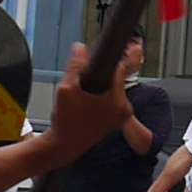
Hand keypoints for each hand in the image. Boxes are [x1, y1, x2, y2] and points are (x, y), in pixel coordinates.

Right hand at [42, 43, 131, 157]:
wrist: (63, 147)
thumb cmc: (65, 123)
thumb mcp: (66, 89)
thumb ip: (75, 66)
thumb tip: (80, 48)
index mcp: (117, 102)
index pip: (122, 69)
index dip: (121, 55)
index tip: (129, 45)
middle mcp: (123, 109)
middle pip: (119, 77)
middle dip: (108, 69)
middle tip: (107, 60)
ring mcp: (120, 115)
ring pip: (115, 87)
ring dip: (105, 81)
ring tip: (90, 82)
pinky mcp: (115, 118)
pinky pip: (112, 97)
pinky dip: (104, 91)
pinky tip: (91, 91)